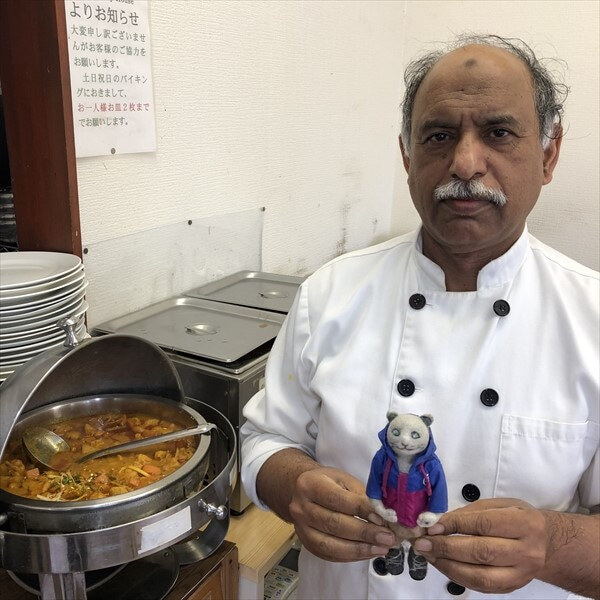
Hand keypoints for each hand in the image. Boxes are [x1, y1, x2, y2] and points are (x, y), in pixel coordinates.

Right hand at [288, 467, 396, 561]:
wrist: (303, 491)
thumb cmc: (329, 483)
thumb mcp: (344, 480)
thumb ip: (361, 496)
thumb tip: (384, 515)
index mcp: (310, 485)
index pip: (338, 500)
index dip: (362, 510)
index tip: (382, 519)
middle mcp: (301, 508)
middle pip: (335, 524)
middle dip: (364, 533)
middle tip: (388, 538)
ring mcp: (302, 529)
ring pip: (331, 544)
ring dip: (360, 549)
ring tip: (381, 549)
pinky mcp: (307, 544)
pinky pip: (330, 555)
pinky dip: (352, 556)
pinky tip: (368, 552)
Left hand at [414, 498, 547, 593]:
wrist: (545, 544)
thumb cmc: (517, 518)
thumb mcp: (498, 505)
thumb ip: (470, 513)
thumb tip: (438, 522)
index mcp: (525, 523)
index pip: (484, 524)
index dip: (455, 525)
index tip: (432, 526)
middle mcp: (527, 551)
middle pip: (481, 552)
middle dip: (446, 548)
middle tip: (422, 543)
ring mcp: (521, 574)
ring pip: (480, 576)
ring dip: (448, 565)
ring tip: (428, 554)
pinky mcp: (512, 588)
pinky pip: (481, 587)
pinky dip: (457, 576)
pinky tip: (442, 564)